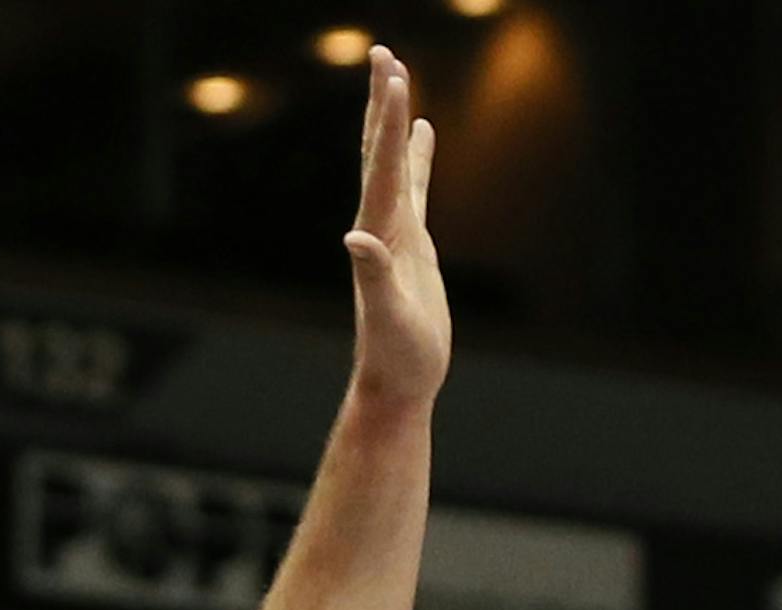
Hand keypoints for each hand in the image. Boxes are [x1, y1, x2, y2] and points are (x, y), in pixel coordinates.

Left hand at [346, 49, 449, 410]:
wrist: (396, 384)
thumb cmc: (394, 358)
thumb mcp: (387, 318)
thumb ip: (373, 277)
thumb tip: (357, 240)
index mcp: (377, 233)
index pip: (384, 166)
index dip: (389, 121)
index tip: (394, 74)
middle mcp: (380, 224)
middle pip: (379, 150)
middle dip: (381, 102)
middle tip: (381, 53)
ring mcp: (395, 231)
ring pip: (394, 161)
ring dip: (394, 119)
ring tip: (396, 75)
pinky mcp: (412, 244)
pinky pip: (416, 187)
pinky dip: (419, 157)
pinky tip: (424, 132)